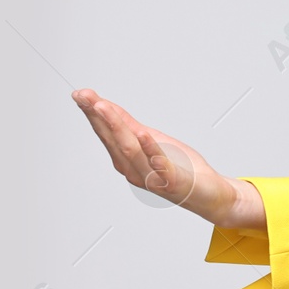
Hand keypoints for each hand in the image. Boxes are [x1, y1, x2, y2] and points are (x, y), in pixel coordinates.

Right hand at [72, 89, 262, 229]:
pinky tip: (142, 134)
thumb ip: (130, 127)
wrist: (207, 194)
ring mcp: (151, 176)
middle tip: (84, 96)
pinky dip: (150, 148)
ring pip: (130, 149)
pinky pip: (159, 163)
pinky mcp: (171, 181)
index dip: (93, 114)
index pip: (106, 133)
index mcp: (127, 159)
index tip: (80, 94)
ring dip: (116, 127)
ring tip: (104, 107)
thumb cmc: (179, 169)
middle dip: (98, 116)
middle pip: (113, 139)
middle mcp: (133, 168)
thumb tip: (107, 107)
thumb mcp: (152, 140)